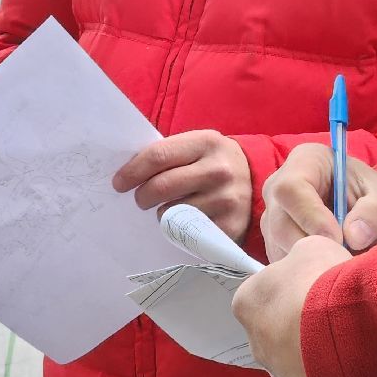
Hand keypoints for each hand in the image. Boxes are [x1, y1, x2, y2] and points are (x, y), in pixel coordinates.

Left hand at [113, 130, 252, 241]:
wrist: (257, 181)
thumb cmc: (214, 163)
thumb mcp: (198, 147)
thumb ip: (168, 155)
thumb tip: (126, 175)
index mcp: (207, 142)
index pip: (158, 156)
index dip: (132, 171)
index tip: (119, 183)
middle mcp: (219, 170)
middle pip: (160, 187)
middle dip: (141, 196)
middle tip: (141, 199)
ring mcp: (226, 200)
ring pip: (170, 213)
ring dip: (162, 213)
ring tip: (174, 207)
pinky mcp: (228, 227)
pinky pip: (186, 234)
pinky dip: (180, 230)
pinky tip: (189, 221)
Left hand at [233, 235, 349, 376]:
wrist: (346, 330)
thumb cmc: (320, 281)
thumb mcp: (311, 247)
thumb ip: (300, 256)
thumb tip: (304, 264)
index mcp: (246, 301)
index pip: (264, 289)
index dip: (290, 283)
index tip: (312, 281)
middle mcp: (253, 340)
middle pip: (277, 322)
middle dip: (298, 315)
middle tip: (328, 304)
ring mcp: (276, 370)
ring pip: (294, 350)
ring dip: (313, 341)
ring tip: (344, 327)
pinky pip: (313, 370)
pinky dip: (327, 361)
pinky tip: (347, 347)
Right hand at [260, 143, 376, 261]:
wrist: (371, 215)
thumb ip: (376, 213)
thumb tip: (354, 236)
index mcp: (305, 161)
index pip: (291, 188)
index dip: (311, 216)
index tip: (338, 239)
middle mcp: (279, 186)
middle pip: (280, 223)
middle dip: (312, 245)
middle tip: (343, 258)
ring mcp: (272, 216)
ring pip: (279, 247)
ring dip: (310, 261)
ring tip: (341, 262)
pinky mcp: (273, 243)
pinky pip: (281, 263)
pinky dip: (305, 271)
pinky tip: (329, 268)